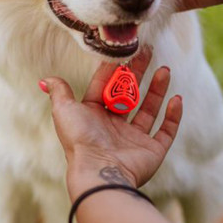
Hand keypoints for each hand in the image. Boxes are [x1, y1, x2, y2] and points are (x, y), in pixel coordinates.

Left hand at [42, 49, 182, 195]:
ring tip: (165, 70)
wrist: (99, 170)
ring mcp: (135, 140)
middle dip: (140, 74)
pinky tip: (176, 98)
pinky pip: (166, 131)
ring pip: (149, 110)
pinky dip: (173, 116)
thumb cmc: (80, 140)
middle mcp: (114, 128)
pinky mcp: (152, 151)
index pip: (107, 88)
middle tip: (149, 53)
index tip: (124, 53)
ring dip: (158, 90)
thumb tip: (45, 80)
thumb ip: (59, 92)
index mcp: (94, 117)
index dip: (115, 70)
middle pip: (130, 95)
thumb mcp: (64, 110)